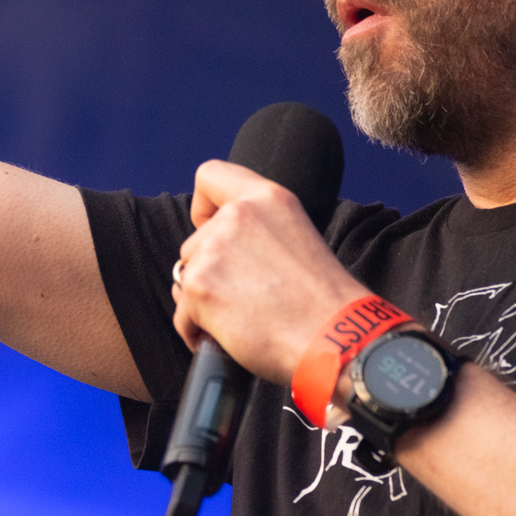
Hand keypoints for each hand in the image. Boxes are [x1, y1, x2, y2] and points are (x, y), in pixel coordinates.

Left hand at [171, 159, 366, 384]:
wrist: (333, 341)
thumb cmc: (323, 303)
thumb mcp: (297, 236)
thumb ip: (257, 229)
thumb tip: (220, 247)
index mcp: (266, 198)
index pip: (209, 175)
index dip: (203, 206)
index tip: (212, 228)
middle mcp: (237, 216)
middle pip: (194, 242)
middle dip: (209, 271)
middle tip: (244, 296)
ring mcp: (214, 251)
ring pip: (186, 277)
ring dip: (203, 302)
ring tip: (241, 319)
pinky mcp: (199, 288)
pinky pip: (182, 315)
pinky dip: (197, 331)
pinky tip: (227, 339)